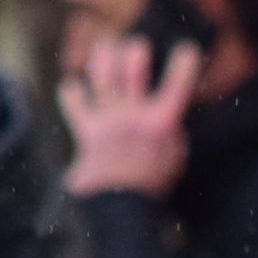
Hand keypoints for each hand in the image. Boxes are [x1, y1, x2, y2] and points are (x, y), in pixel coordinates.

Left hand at [58, 36, 202, 198]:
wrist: (119, 207)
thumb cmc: (153, 182)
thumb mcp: (176, 154)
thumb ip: (172, 125)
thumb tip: (170, 104)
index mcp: (162, 122)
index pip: (179, 81)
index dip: (185, 60)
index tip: (186, 50)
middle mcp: (134, 113)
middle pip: (134, 60)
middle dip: (136, 49)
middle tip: (136, 52)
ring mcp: (107, 117)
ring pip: (101, 68)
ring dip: (105, 56)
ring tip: (108, 55)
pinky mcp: (85, 126)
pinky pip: (72, 95)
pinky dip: (74, 91)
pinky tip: (81, 92)